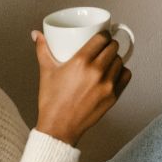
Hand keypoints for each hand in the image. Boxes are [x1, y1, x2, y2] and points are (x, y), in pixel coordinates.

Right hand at [32, 31, 131, 146]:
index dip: (104, 34)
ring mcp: (107, 85)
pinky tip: (115, 71)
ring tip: (108, 59)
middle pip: (113, 48)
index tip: (101, 35)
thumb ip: (42, 49)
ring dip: (115, 58)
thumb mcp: (46, 71)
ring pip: (120, 61)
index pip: (102, 39)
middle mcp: (96, 72)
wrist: (59, 127)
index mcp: (81, 62)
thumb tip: (36, 34)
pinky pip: (125, 76)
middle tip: (104, 46)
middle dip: (109, 44)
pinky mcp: (113, 97)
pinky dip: (122, 72)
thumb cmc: (51, 100)